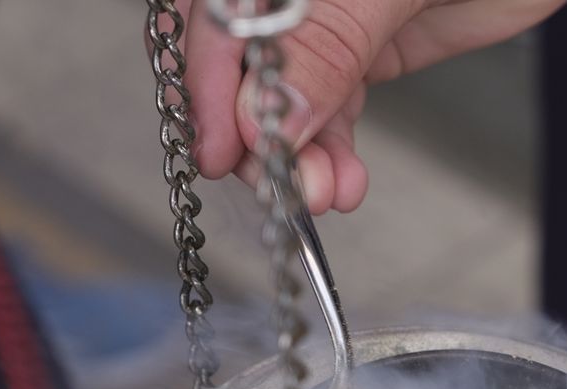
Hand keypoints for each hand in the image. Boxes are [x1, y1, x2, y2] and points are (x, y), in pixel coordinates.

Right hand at [181, 0, 565, 214]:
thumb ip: (328, 44)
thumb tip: (267, 115)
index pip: (210, 17)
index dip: (206, 82)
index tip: (224, 148)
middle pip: (235, 61)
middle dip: (256, 131)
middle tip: (286, 184)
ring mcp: (321, 15)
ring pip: (282, 93)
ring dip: (299, 153)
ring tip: (325, 193)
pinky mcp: (360, 46)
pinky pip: (327, 103)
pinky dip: (331, 147)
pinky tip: (343, 181)